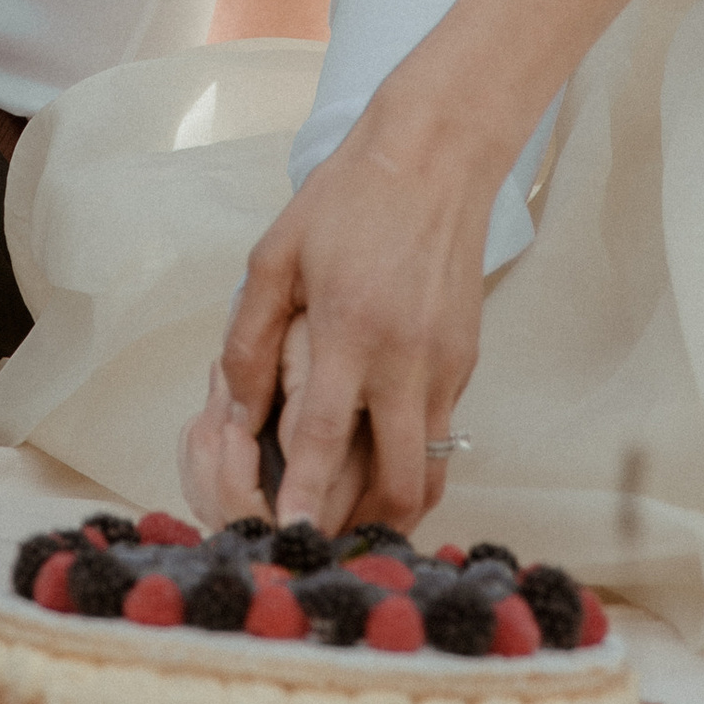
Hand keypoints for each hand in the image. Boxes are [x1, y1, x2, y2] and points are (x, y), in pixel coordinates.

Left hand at [191, 93, 505, 531]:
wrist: (436, 157)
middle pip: (399, 479)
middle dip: (365, 528)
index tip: (293, 541)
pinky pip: (441, 431)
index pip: (328, 438)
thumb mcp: (278, 255)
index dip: (309, 497)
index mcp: (353, 331)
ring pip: (431, 468)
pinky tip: (381, 456)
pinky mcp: (467, 360)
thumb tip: (236, 407)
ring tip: (357, 523)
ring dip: (396, 504)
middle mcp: (408, 358)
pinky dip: (414, 458)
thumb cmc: (348, 200)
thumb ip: (251, 337)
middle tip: (327, 546)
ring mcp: (446, 364)